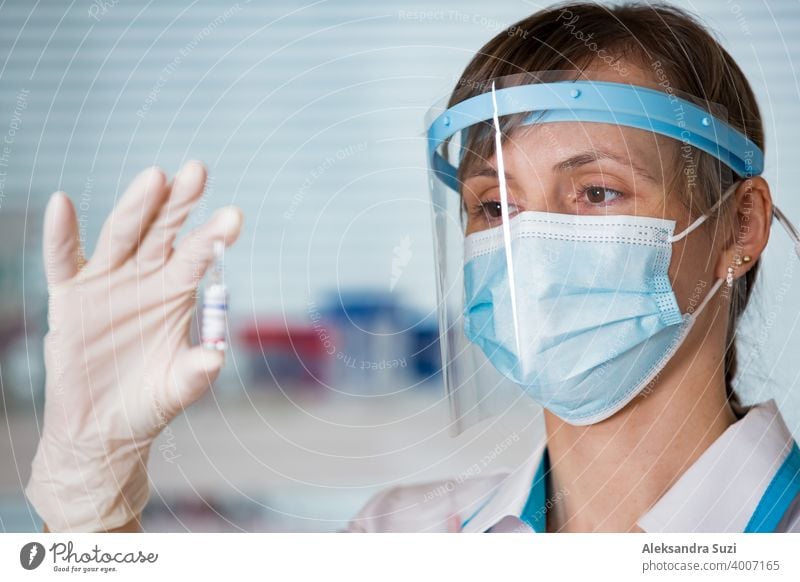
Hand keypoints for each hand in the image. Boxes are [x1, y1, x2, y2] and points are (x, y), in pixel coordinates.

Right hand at [25, 161, 242, 531]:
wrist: (102, 426)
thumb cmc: (148, 403)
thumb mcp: (175, 389)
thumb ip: (196, 373)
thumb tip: (215, 356)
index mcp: (176, 293)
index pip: (196, 257)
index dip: (212, 237)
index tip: (233, 216)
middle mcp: (145, 278)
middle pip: (162, 233)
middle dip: (179, 204)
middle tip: (197, 171)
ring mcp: (107, 282)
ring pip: (121, 236)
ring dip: (136, 208)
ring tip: (154, 178)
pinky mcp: (70, 296)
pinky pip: (62, 260)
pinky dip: (61, 234)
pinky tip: (63, 204)